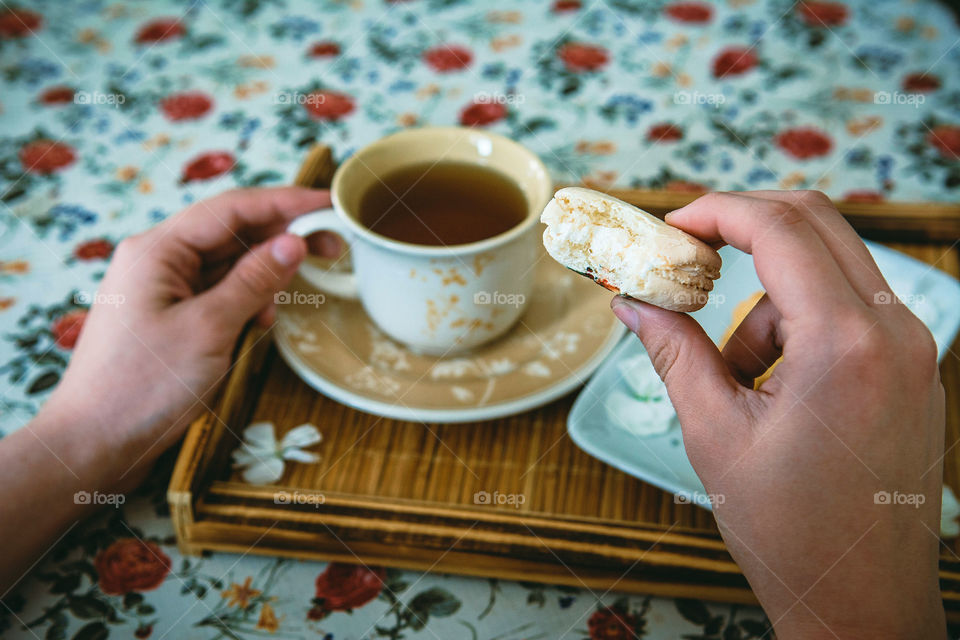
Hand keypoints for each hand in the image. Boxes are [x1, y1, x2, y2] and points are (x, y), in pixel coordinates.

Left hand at [42, 187, 337, 488]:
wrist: (95, 443)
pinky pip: (218, 291)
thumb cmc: (142, 387)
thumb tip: (294, 242)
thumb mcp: (210, 328)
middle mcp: (158, 258)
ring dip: (263, 277)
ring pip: (228, 263)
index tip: (330, 204)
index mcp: (158, 249)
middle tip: (333, 247)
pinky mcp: (170, 314)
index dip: (286, 202)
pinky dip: (246, 301)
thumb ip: (254, 281)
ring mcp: (162, 287)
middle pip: (232, 231)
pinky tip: (258, 323)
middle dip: (281, 238)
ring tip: (281, 308)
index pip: (232, 208)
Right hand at [610, 191, 945, 638]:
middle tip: (689, 257)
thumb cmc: (789, 531)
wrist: (863, 605)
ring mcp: (912, 351)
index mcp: (846, 345)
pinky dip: (799, 327)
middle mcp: (895, 334)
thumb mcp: (713, 434)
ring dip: (768, 303)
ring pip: (827, 273)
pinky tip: (775, 391)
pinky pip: (848, 311)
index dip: (715, 212)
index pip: (781, 229)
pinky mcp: (911, 370)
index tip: (669, 227)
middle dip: (743, 229)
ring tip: (737, 379)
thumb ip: (671, 351)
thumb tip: (630, 301)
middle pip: (816, 224)